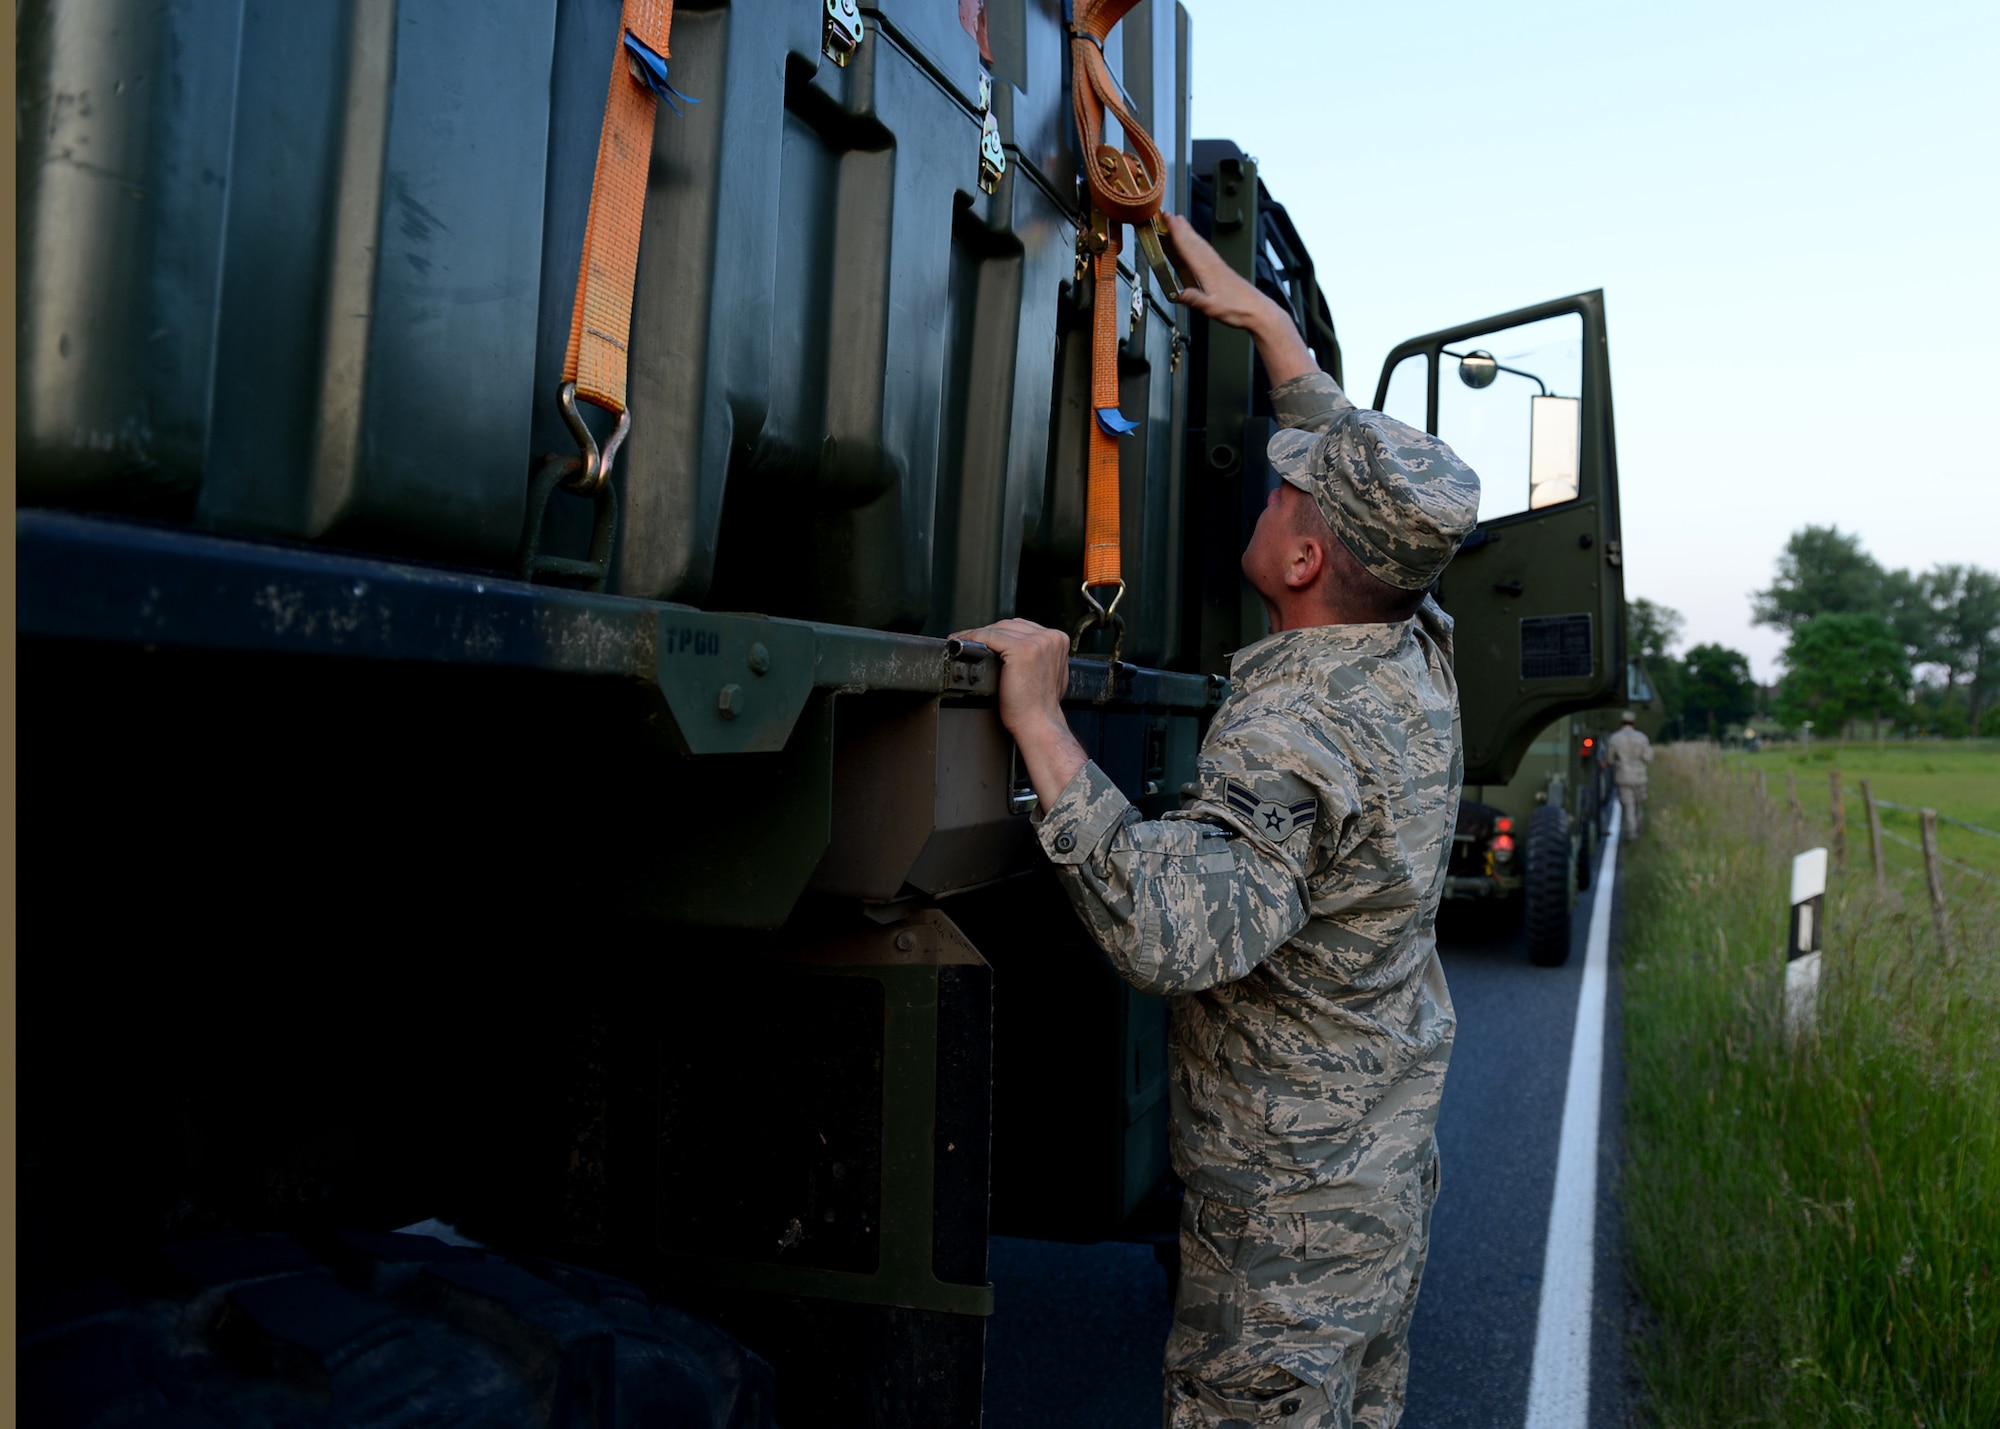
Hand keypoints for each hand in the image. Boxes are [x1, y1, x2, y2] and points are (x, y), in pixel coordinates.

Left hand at [949, 618, 1088, 808]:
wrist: (1038, 724)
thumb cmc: (1038, 706)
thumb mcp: (1046, 674)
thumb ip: (1039, 656)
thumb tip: (1017, 650)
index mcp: (1058, 640)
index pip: (1022, 628)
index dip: (999, 632)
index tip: (982, 638)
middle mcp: (1051, 638)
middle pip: (1010, 625)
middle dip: (988, 632)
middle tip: (967, 639)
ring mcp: (1038, 642)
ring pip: (999, 629)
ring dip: (977, 634)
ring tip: (961, 640)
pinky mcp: (1022, 649)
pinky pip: (990, 637)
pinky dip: (973, 638)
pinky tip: (961, 643)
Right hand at [1160, 213, 1314, 385]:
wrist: (1257, 310)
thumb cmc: (1238, 309)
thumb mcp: (1212, 308)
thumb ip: (1195, 300)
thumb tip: (1180, 294)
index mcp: (1208, 271)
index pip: (1188, 247)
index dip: (1176, 232)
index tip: (1168, 219)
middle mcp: (1213, 265)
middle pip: (1193, 241)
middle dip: (1180, 227)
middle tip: (1169, 214)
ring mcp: (1219, 266)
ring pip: (1200, 244)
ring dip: (1189, 232)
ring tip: (1181, 222)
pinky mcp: (1223, 270)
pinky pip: (1207, 251)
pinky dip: (1199, 243)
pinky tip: (1198, 244)